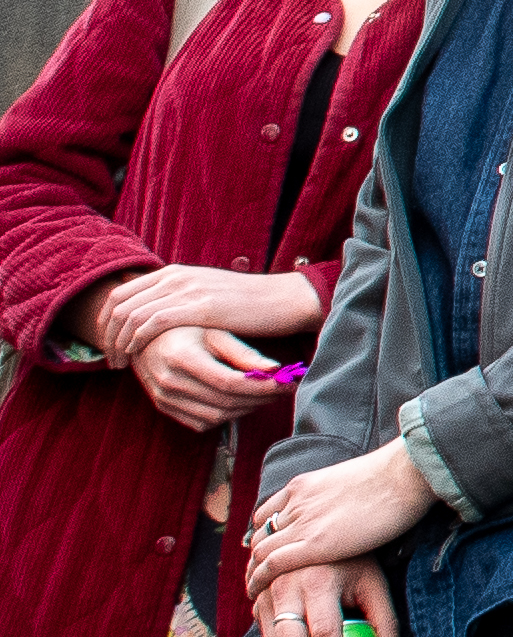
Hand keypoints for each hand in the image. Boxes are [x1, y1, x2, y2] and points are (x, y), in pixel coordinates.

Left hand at [90, 265, 318, 351]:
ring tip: (119, 365)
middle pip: (117, 303)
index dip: (105, 321)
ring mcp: (185, 290)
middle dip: (105, 335)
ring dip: (117, 343)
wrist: (284, 300)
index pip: (120, 292)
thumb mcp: (207, 293)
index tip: (108, 345)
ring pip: (129, 314)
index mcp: (173, 272)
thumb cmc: (250, 304)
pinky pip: (150, 322)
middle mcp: (173, 277)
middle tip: (108, 361)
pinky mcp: (197, 307)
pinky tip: (137, 356)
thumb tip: (159, 317)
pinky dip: (136, 341)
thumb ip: (181, 298)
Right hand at [130, 324, 290, 431]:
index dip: (262, 387)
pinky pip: (201, 423)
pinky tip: (242, 402)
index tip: (287, 382)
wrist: (142, 337)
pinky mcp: (164, 407)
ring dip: (247, 409)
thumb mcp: (214, 331)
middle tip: (285, 388)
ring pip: (216, 417)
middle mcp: (169, 382)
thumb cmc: (185, 328)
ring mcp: (163, 398)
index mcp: (181, 358)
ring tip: (268, 395)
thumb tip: (275, 370)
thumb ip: (243, 353)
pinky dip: (226, 416)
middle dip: (261, 399)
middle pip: (225, 402)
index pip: (229, 383)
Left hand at [247, 445, 436, 595]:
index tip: (270, 550)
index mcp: (304, 485)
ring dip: (253, 571)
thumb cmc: (397, 477)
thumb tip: (357, 504)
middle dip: (256, 556)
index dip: (265, 534)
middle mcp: (296, 503)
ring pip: (260, 550)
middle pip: (260, 534)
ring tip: (255, 588)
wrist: (405, 475)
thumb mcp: (353, 481)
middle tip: (258, 574)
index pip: (268, 513)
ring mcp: (303, 522)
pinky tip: (256, 592)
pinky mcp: (314, 544)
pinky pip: (271, 564)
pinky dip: (258, 579)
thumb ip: (344, 494)